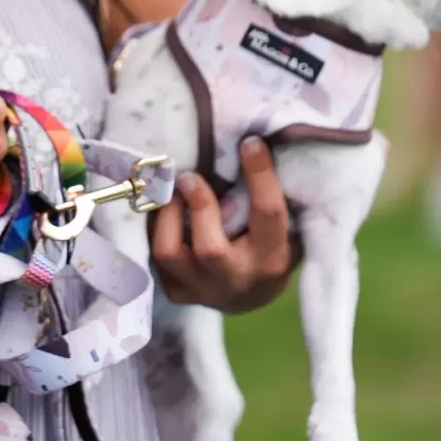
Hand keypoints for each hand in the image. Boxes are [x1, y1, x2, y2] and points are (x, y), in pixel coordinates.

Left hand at [150, 137, 296, 313]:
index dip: (259, 175)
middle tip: (189, 176)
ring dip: (166, 216)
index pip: (268, 215)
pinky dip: (155, 229)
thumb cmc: (269, 248)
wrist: (251, 297)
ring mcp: (203, 289)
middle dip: (198, 206)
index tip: (249, 143)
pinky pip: (155, 258)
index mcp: (272, 258)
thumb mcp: (285, 228)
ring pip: (170, 253)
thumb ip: (275, 196)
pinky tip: (162, 210)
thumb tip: (259, 146)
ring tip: (170, 192)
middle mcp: (237, 278)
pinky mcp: (178, 292)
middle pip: (210, 249)